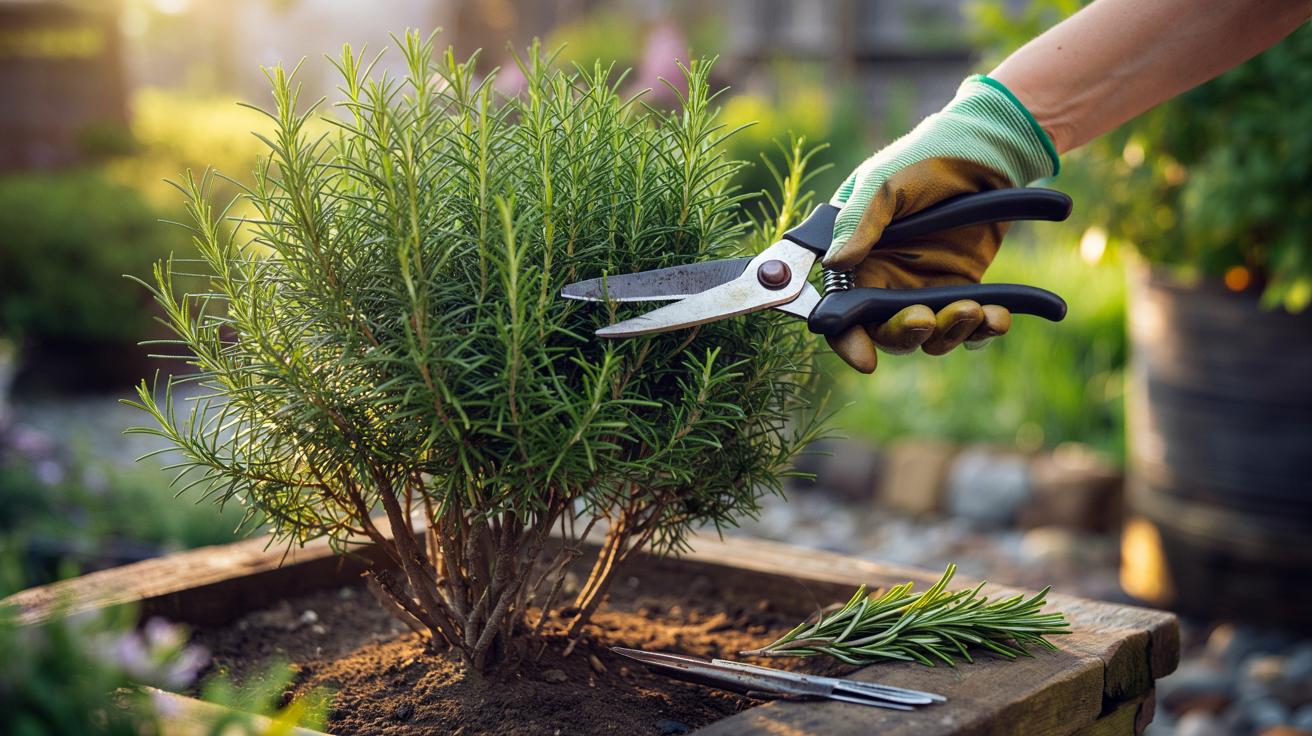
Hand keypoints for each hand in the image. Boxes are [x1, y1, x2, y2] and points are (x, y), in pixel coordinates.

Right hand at [824, 75, 1058, 372]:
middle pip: (886, 333)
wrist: (988, 150)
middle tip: (927, 318)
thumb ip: (862, 223)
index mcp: (857, 257)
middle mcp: (886, 280)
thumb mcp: (887, 183)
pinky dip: (984, 330)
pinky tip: (997, 316)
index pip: (840, 312)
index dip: (847, 340)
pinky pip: (970, 326)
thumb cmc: (927, 158)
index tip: (865, 359)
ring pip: (930, 337)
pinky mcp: (964, 289)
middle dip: (906, 334)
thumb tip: (836, 264)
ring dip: (950, 332)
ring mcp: (925, 288)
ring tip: (973, 309)